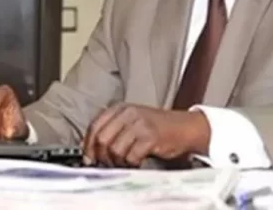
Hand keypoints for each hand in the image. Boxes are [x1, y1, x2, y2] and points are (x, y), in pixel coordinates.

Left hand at [82, 104, 209, 167]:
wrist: (184, 127)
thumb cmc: (156, 127)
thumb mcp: (131, 122)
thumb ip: (112, 131)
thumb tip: (90, 151)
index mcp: (120, 108)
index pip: (94, 126)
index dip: (88, 145)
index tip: (90, 158)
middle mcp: (128, 113)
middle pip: (102, 139)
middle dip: (103, 156)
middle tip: (110, 163)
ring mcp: (140, 123)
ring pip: (115, 149)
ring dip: (118, 162)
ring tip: (126, 161)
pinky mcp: (151, 136)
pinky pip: (131, 156)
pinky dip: (132, 164)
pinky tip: (137, 161)